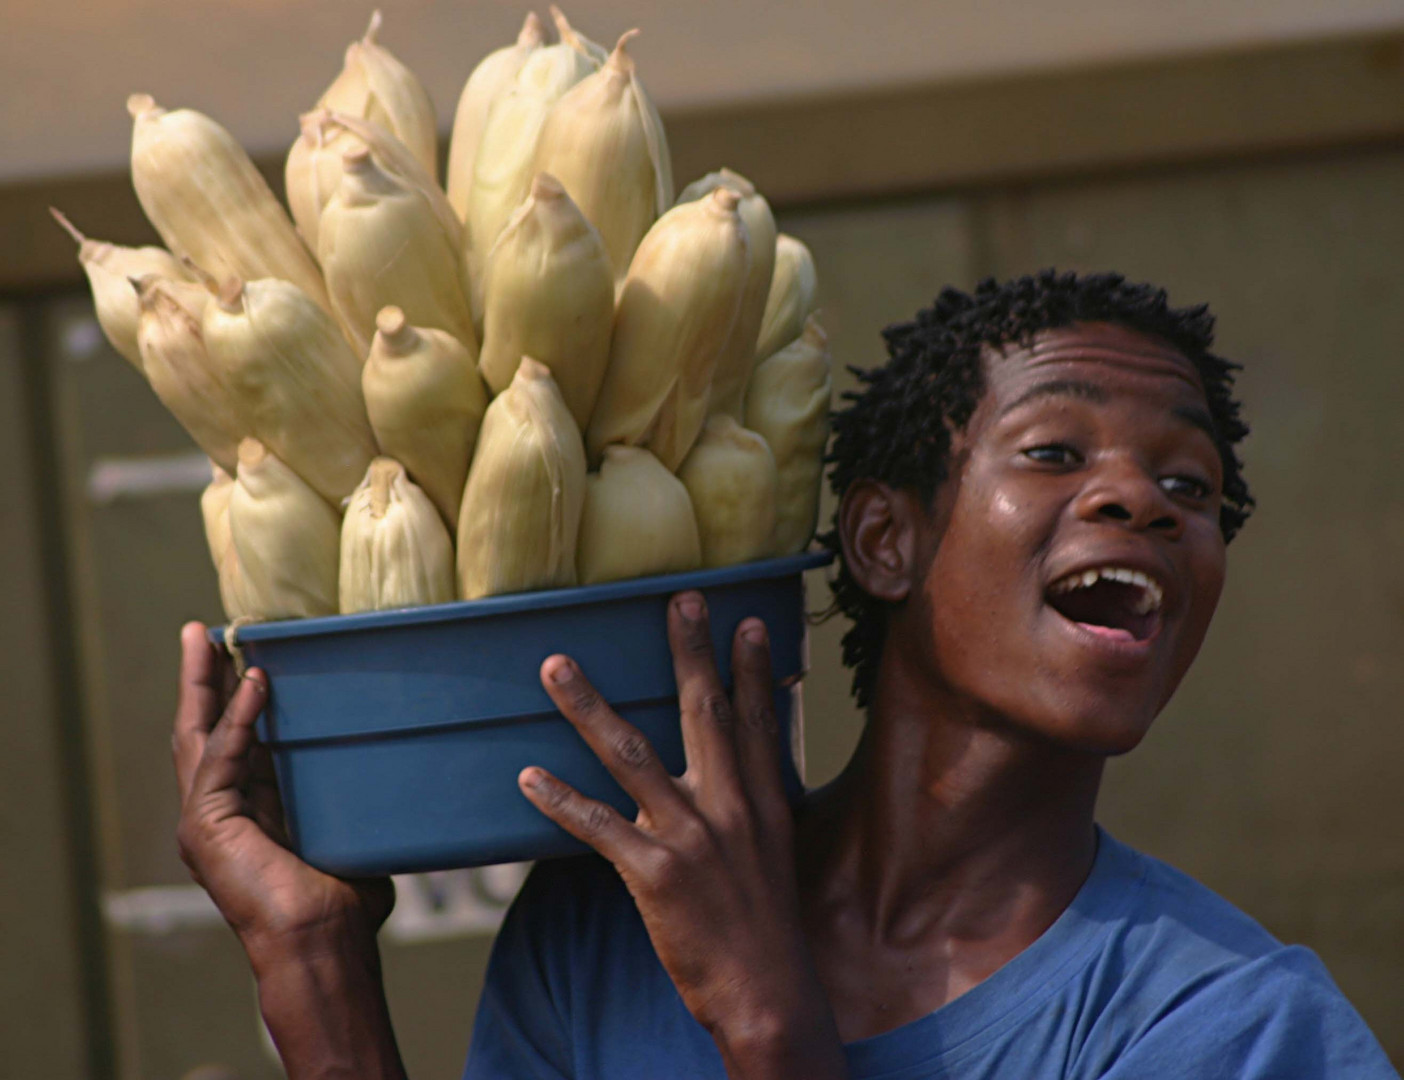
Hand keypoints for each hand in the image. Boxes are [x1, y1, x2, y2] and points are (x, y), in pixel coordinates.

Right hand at [171, 622, 393, 967]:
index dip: (233, 696)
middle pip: (203, 728)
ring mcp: (206, 819)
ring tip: (207, 638)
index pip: (234, 738)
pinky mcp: (207, 826)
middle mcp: (219, 810)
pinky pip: (223, 758)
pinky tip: (254, 683)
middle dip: (202, 677)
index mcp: (247, 809)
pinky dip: (240, 719)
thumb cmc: (346, 900)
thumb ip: (356, 795)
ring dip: (203, 684)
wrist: (324, 943)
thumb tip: (400, 762)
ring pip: (198, 734)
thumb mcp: (350, 828)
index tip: (242, 652)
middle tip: (202, 629)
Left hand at [519, 593, 846, 1078]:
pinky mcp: (654, 874)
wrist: (769, 996)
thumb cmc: (766, 927)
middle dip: (688, 654)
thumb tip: (738, 776)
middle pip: (704, 715)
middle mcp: (730, 808)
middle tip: (678, 600)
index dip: (751, 669)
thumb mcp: (774, 857)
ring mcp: (691, 838)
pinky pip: (597, 826)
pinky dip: (560, 799)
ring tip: (556, 666)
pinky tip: (528, 775)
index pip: (756, 722)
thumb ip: (752, 809)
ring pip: (631, 755)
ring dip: (588, 706)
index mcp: (763, 804)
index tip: (743, 621)